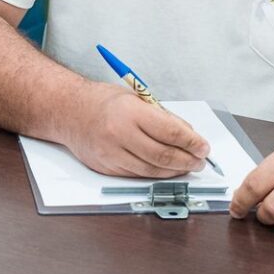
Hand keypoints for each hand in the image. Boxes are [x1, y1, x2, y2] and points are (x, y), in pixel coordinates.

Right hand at [59, 84, 210, 177]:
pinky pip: (137, 175)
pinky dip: (156, 174)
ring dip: (175, 171)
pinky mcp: (106, 167)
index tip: (204, 147)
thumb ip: (162, 117)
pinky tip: (167, 170)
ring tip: (187, 167)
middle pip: (163, 155)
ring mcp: (111, 153)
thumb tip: (189, 135)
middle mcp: (119, 133)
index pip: (170, 132)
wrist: (69, 111)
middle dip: (188, 160)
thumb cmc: (103, 101)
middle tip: (200, 161)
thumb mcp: (136, 98)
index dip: (192, 142)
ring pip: (152, 170)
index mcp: (130, 111)